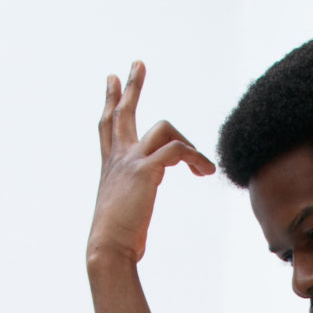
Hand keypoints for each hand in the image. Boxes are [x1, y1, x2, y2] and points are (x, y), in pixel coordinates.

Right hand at [88, 61, 213, 266]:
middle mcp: (117, 159)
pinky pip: (177, 150)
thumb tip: (150, 189)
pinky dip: (195, 158)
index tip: (112, 78)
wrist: (108, 248)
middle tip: (138, 64)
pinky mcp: (145, 170)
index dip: (111, 100)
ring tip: (201, 166)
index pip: (108, 125)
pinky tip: (204, 172)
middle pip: (123, 112)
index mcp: (110, 166)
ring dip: (188, 143)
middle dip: (131, 86)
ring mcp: (130, 162)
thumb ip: (136, 191)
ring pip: (163, 128)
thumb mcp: (125, 208)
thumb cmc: (117, 240)